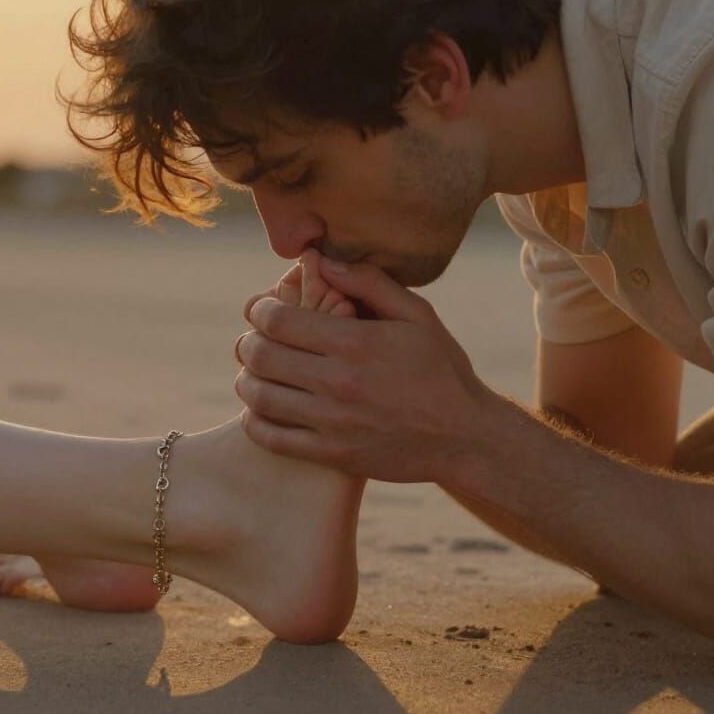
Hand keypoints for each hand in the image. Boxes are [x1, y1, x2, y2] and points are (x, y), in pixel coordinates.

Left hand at [234, 251, 497, 481]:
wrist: (466, 437)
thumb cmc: (441, 369)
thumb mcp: (417, 315)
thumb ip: (368, 282)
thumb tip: (321, 260)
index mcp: (355, 342)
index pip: (279, 320)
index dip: (259, 310)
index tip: (261, 309)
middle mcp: (339, 382)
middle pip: (261, 356)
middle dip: (248, 342)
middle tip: (252, 339)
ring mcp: (333, 422)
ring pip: (259, 397)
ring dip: (247, 380)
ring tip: (255, 372)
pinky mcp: (332, 454)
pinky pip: (271, 438)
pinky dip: (254, 421)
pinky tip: (262, 409)